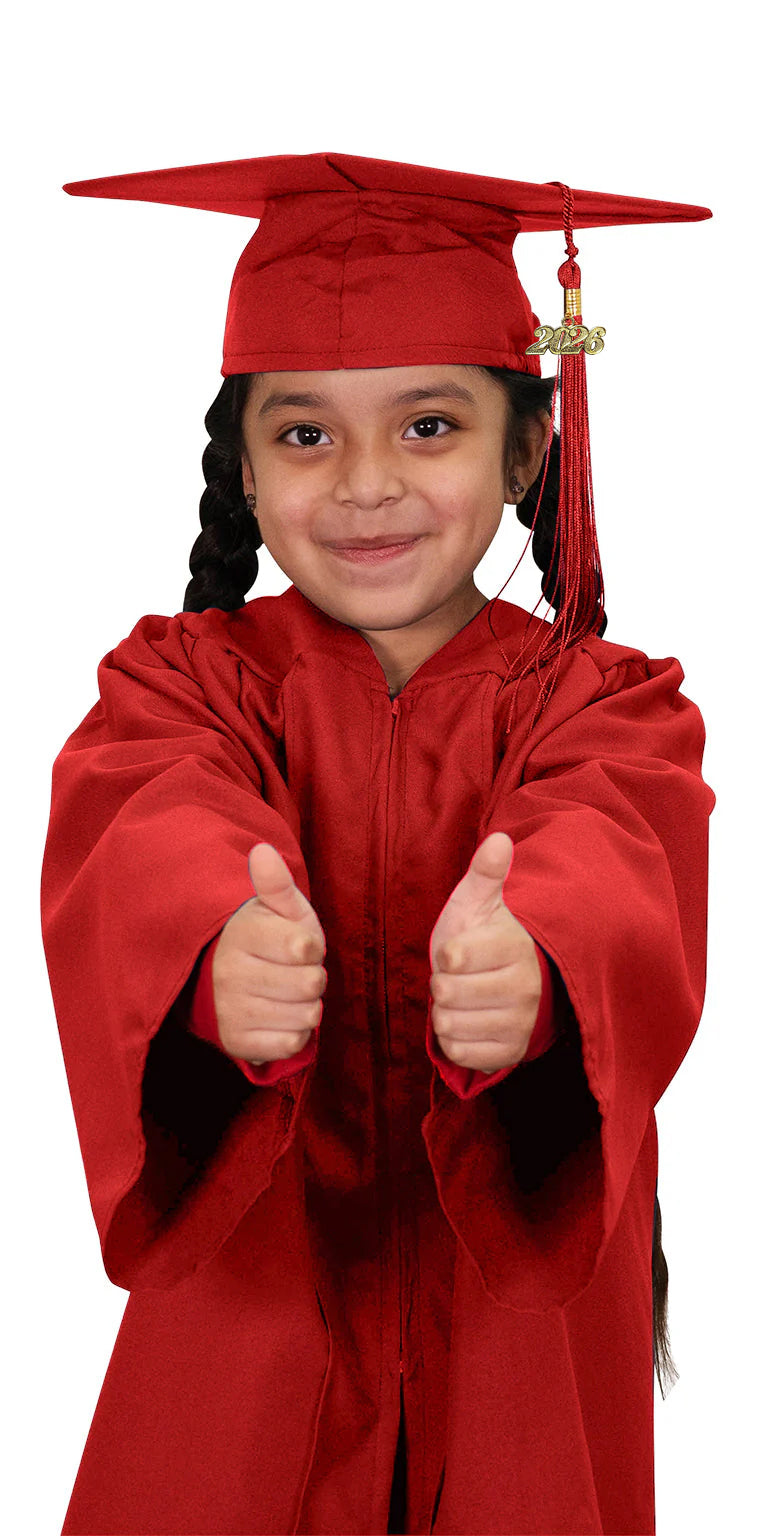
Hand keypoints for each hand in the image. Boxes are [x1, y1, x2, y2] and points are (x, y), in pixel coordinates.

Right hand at [212, 844, 326, 1066]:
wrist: (228, 980)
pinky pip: (291, 1043)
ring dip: (307, 1007)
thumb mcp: (278, 909)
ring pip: (305, 1016)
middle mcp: (230, 973)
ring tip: (287, 994)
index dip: (312, 948)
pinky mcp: (235, 1042)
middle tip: (293, 972)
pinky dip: (296, 1033)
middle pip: (311, 984)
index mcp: (243, 934)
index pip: (304, 948)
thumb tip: (263, 851)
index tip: (298, 946)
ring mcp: (230, 1010)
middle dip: (313, 978)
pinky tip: (280, 1017)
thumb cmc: (268, 940)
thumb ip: (276, 883)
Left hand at [428, 832, 541, 1074]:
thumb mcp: (478, 903)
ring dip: (445, 1012)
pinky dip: (453, 1040)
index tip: (460, 952)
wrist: (509, 984)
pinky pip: (459, 1052)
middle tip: (460, 977)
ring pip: (449, 1024)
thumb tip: (499, 839)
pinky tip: (467, 1022)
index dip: (445, 956)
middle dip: (442, 984)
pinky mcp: (510, 1053)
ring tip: (464, 999)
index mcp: (515, 947)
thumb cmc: (485, 939)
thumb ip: (485, 873)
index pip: (453, 957)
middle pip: (446, 993)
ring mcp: (520, 1024)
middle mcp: (525, 988)